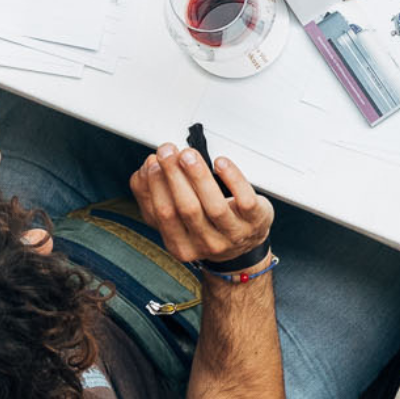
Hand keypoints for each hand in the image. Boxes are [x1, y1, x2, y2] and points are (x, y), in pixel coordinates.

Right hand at [130, 144, 273, 265]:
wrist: (247, 244)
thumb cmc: (209, 226)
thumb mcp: (179, 220)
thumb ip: (156, 197)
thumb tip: (144, 171)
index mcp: (181, 246)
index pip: (162, 215)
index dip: (155, 187)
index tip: (151, 163)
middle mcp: (207, 244)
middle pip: (186, 208)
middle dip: (174, 176)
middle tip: (167, 152)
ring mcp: (233, 234)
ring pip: (213, 204)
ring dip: (198, 175)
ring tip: (189, 154)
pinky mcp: (255, 220)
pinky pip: (244, 198)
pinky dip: (232, 177)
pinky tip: (220, 163)